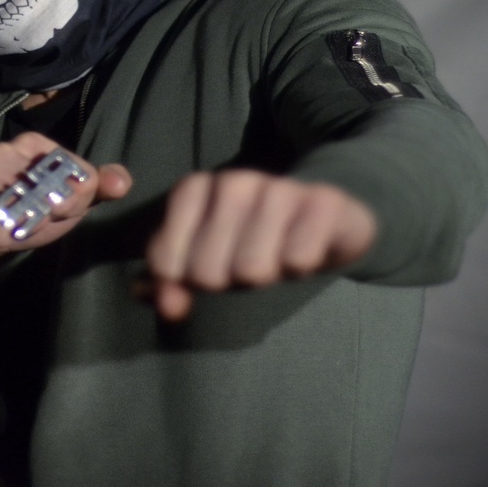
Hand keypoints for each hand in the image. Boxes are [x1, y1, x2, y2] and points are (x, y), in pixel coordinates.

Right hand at [0, 132, 131, 270]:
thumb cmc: (26, 211)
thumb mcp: (67, 202)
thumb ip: (97, 189)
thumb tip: (122, 182)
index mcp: (38, 146)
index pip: (78, 172)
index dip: (78, 200)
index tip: (64, 211)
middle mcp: (8, 152)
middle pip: (51, 186)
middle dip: (56, 212)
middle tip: (46, 220)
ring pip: (18, 206)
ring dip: (26, 227)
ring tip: (17, 231)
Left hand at [146, 170, 376, 319]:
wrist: (321, 220)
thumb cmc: (249, 241)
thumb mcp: (203, 257)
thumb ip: (171, 280)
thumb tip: (167, 306)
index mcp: (195, 189)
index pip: (165, 260)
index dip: (182, 281)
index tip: (204, 274)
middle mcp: (233, 181)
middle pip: (206, 271)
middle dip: (226, 283)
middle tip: (244, 267)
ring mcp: (277, 187)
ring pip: (252, 268)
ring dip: (265, 277)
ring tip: (274, 258)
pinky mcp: (322, 200)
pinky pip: (298, 259)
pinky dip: (300, 267)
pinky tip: (303, 251)